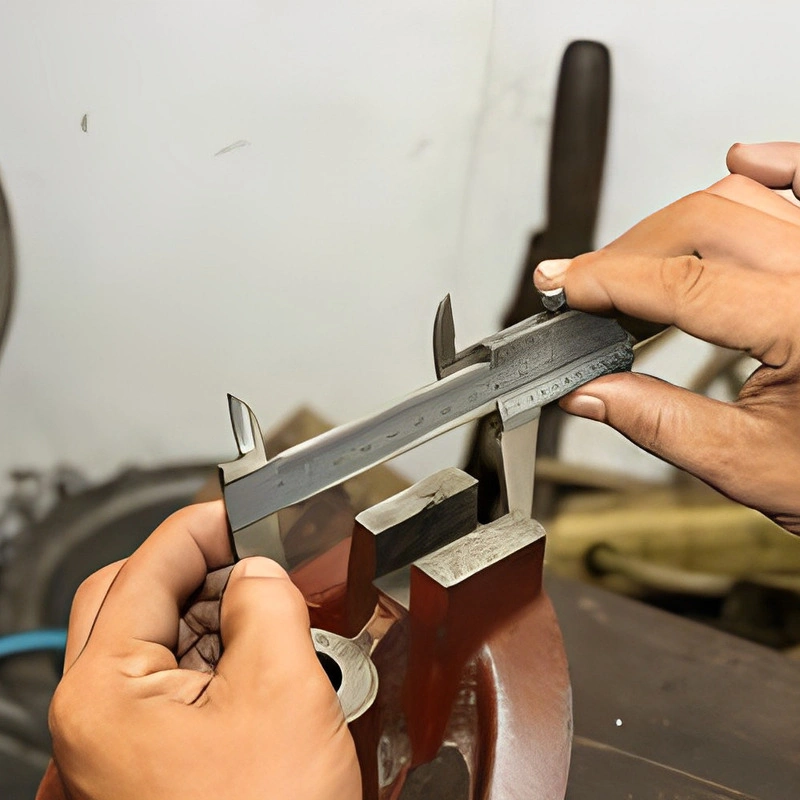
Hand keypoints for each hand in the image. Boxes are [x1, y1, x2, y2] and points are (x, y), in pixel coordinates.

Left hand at [41, 501, 359, 799]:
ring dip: (212, 621)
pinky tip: (261, 669)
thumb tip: (258, 571)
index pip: (142, 570)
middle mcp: (93, 725)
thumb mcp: (283, 690)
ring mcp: (116, 750)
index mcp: (101, 699)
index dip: (199, 529)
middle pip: (133, 602)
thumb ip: (267, 602)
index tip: (235, 514)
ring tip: (269, 625)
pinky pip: (172, 689)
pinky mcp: (147, 767)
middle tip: (252, 564)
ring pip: (154, 644)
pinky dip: (216, 664)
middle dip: (199, 575)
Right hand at [534, 142, 799, 534]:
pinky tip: (742, 164)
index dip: (607, 280)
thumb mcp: (752, 466)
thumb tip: (590, 392)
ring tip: (632, 257)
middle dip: (626, 251)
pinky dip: (776, 166)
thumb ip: (661, 424)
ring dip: (674, 220)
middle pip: (701, 222)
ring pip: (743, 198)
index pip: (680, 283)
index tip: (563, 284)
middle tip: (583, 283)